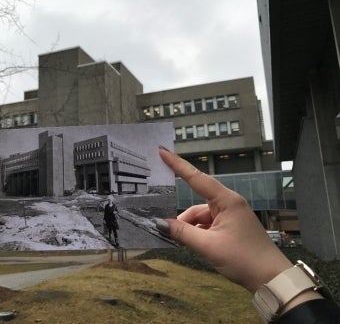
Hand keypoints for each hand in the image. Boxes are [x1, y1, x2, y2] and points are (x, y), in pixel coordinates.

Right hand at [155, 148, 292, 292]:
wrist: (271, 279)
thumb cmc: (243, 258)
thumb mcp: (209, 246)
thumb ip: (183, 233)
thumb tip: (160, 224)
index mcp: (227, 201)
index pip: (197, 178)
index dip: (178, 165)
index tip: (162, 152)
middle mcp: (228, 204)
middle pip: (196, 205)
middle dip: (183, 220)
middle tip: (169, 234)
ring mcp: (230, 216)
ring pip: (200, 218)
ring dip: (191, 230)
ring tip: (186, 246)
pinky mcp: (231, 227)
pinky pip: (207, 226)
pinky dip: (198, 235)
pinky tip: (195, 246)